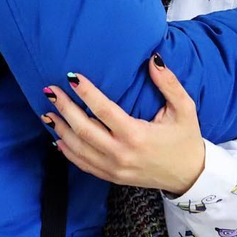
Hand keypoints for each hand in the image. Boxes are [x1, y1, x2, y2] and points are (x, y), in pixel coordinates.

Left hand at [41, 57, 205, 195]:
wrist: (190, 176)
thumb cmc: (186, 140)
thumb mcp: (184, 109)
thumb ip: (169, 84)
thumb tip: (153, 59)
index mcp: (137, 135)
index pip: (104, 110)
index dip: (86, 93)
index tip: (72, 77)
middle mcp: (121, 153)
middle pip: (84, 129)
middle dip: (64, 108)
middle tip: (50, 90)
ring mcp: (114, 168)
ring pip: (79, 148)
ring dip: (60, 129)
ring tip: (47, 111)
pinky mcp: (112, 177)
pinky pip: (84, 165)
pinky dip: (68, 151)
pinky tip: (58, 138)